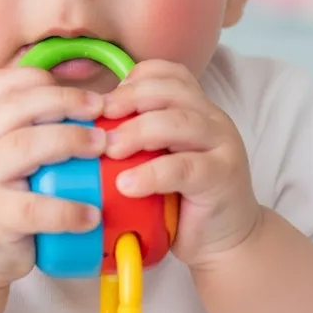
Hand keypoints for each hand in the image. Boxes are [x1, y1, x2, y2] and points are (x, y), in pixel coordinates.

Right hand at [0, 67, 106, 287]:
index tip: (80, 93)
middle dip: (63, 101)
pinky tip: (92, 213)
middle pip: (17, 106)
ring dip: (69, 139)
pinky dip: (67, 208)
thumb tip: (85, 106)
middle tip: (99, 109)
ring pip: (24, 145)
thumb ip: (23, 128)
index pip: (2, 83)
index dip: (42, 80)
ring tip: (101, 146)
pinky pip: (34, 207)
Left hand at [101, 60, 260, 269]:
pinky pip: (184, 168)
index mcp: (195, 106)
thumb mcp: (157, 158)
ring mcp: (222, 144)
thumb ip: (136, 137)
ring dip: (137, 132)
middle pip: (169, 90)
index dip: (133, 80)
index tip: (105, 102)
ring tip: (109, 149)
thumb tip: (86, 125)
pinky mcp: (224, 176)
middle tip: (98, 118)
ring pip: (178, 122)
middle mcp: (212, 117)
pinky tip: (127, 184)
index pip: (167, 72)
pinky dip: (151, 174)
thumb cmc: (181, 197)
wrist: (226, 240)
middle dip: (128, 99)